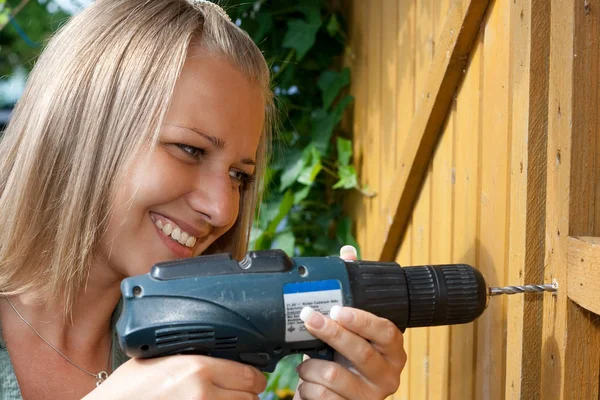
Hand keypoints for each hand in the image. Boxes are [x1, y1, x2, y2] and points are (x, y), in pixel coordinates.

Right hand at [83, 354, 266, 399]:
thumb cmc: (125, 392)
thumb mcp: (158, 361)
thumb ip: (190, 358)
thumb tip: (217, 357)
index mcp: (198, 369)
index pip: (250, 376)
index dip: (254, 378)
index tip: (252, 379)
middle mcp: (204, 394)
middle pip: (249, 398)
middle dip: (245, 394)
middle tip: (234, 392)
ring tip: (220, 399)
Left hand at [293, 245, 406, 399]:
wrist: (341, 399)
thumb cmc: (349, 361)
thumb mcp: (354, 330)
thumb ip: (354, 294)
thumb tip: (348, 254)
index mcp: (392, 351)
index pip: (386, 331)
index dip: (362, 319)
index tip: (338, 309)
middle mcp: (387, 375)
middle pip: (359, 351)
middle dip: (329, 332)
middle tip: (308, 317)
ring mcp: (369, 396)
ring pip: (334, 375)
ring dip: (310, 366)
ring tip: (306, 362)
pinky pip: (322, 396)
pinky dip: (307, 387)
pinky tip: (308, 382)